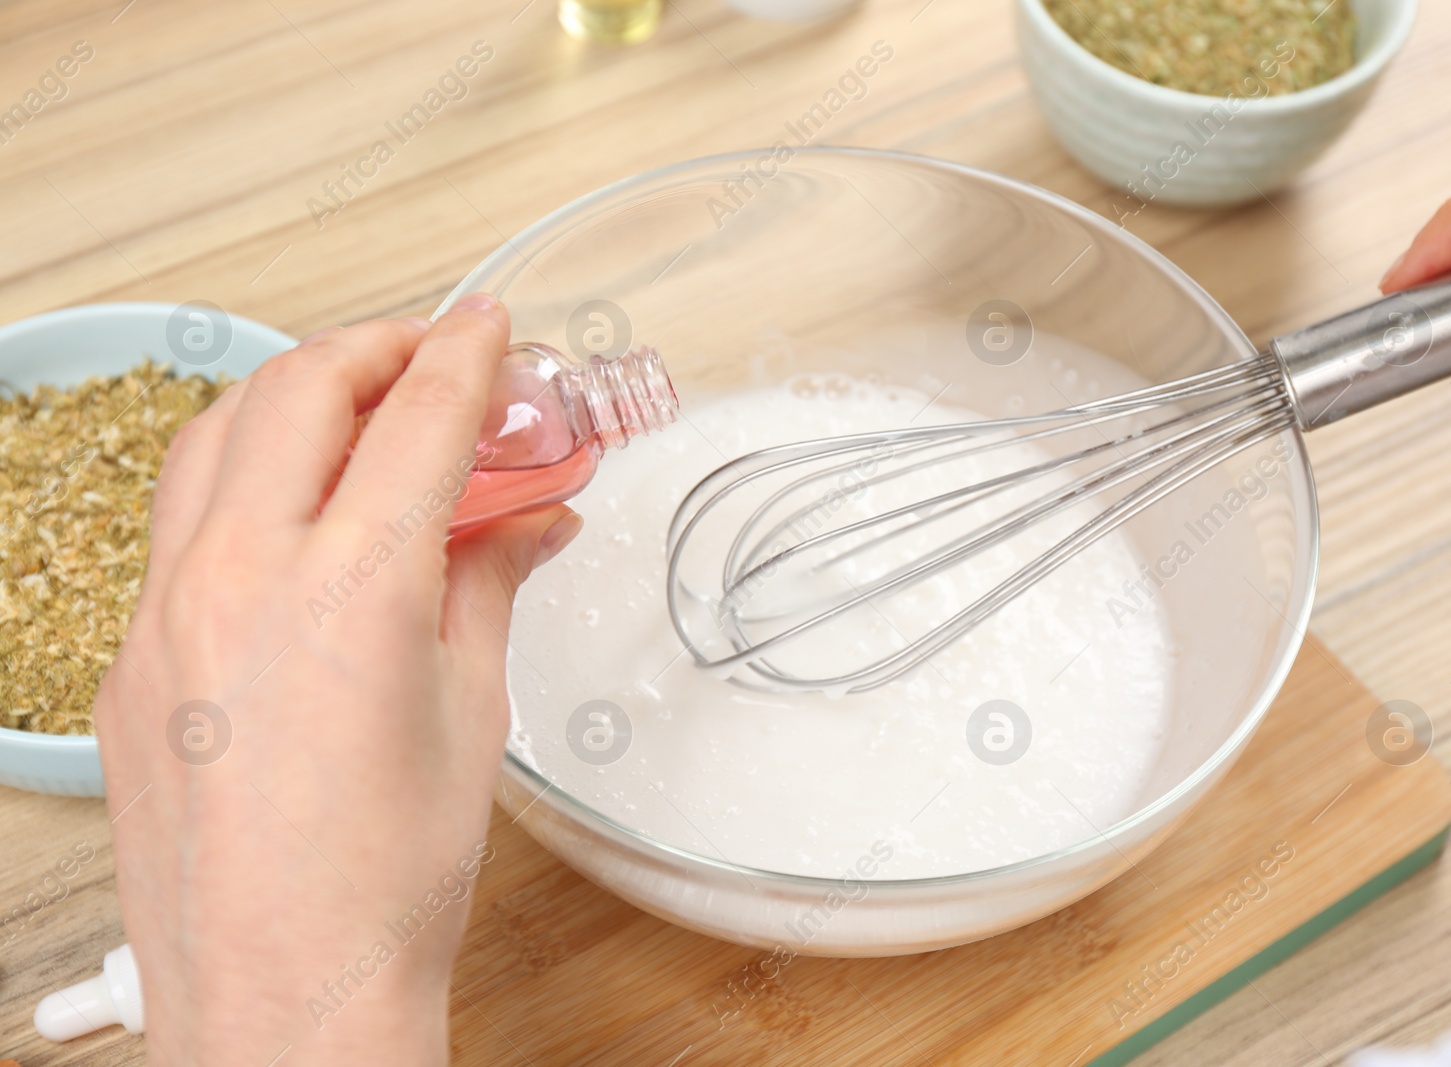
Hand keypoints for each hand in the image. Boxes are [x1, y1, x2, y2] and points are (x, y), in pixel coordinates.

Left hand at [94, 295, 581, 1064]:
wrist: (284, 990)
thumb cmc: (381, 882)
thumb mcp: (470, 710)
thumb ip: (488, 584)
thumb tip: (524, 526)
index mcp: (348, 592)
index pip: (418, 420)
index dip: (468, 356)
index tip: (489, 330)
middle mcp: (238, 583)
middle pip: (298, 390)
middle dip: (376, 348)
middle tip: (432, 357)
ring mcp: (164, 615)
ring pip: (213, 437)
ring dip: (291, 398)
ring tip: (355, 415)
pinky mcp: (126, 657)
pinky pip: (176, 523)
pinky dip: (241, 483)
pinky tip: (293, 519)